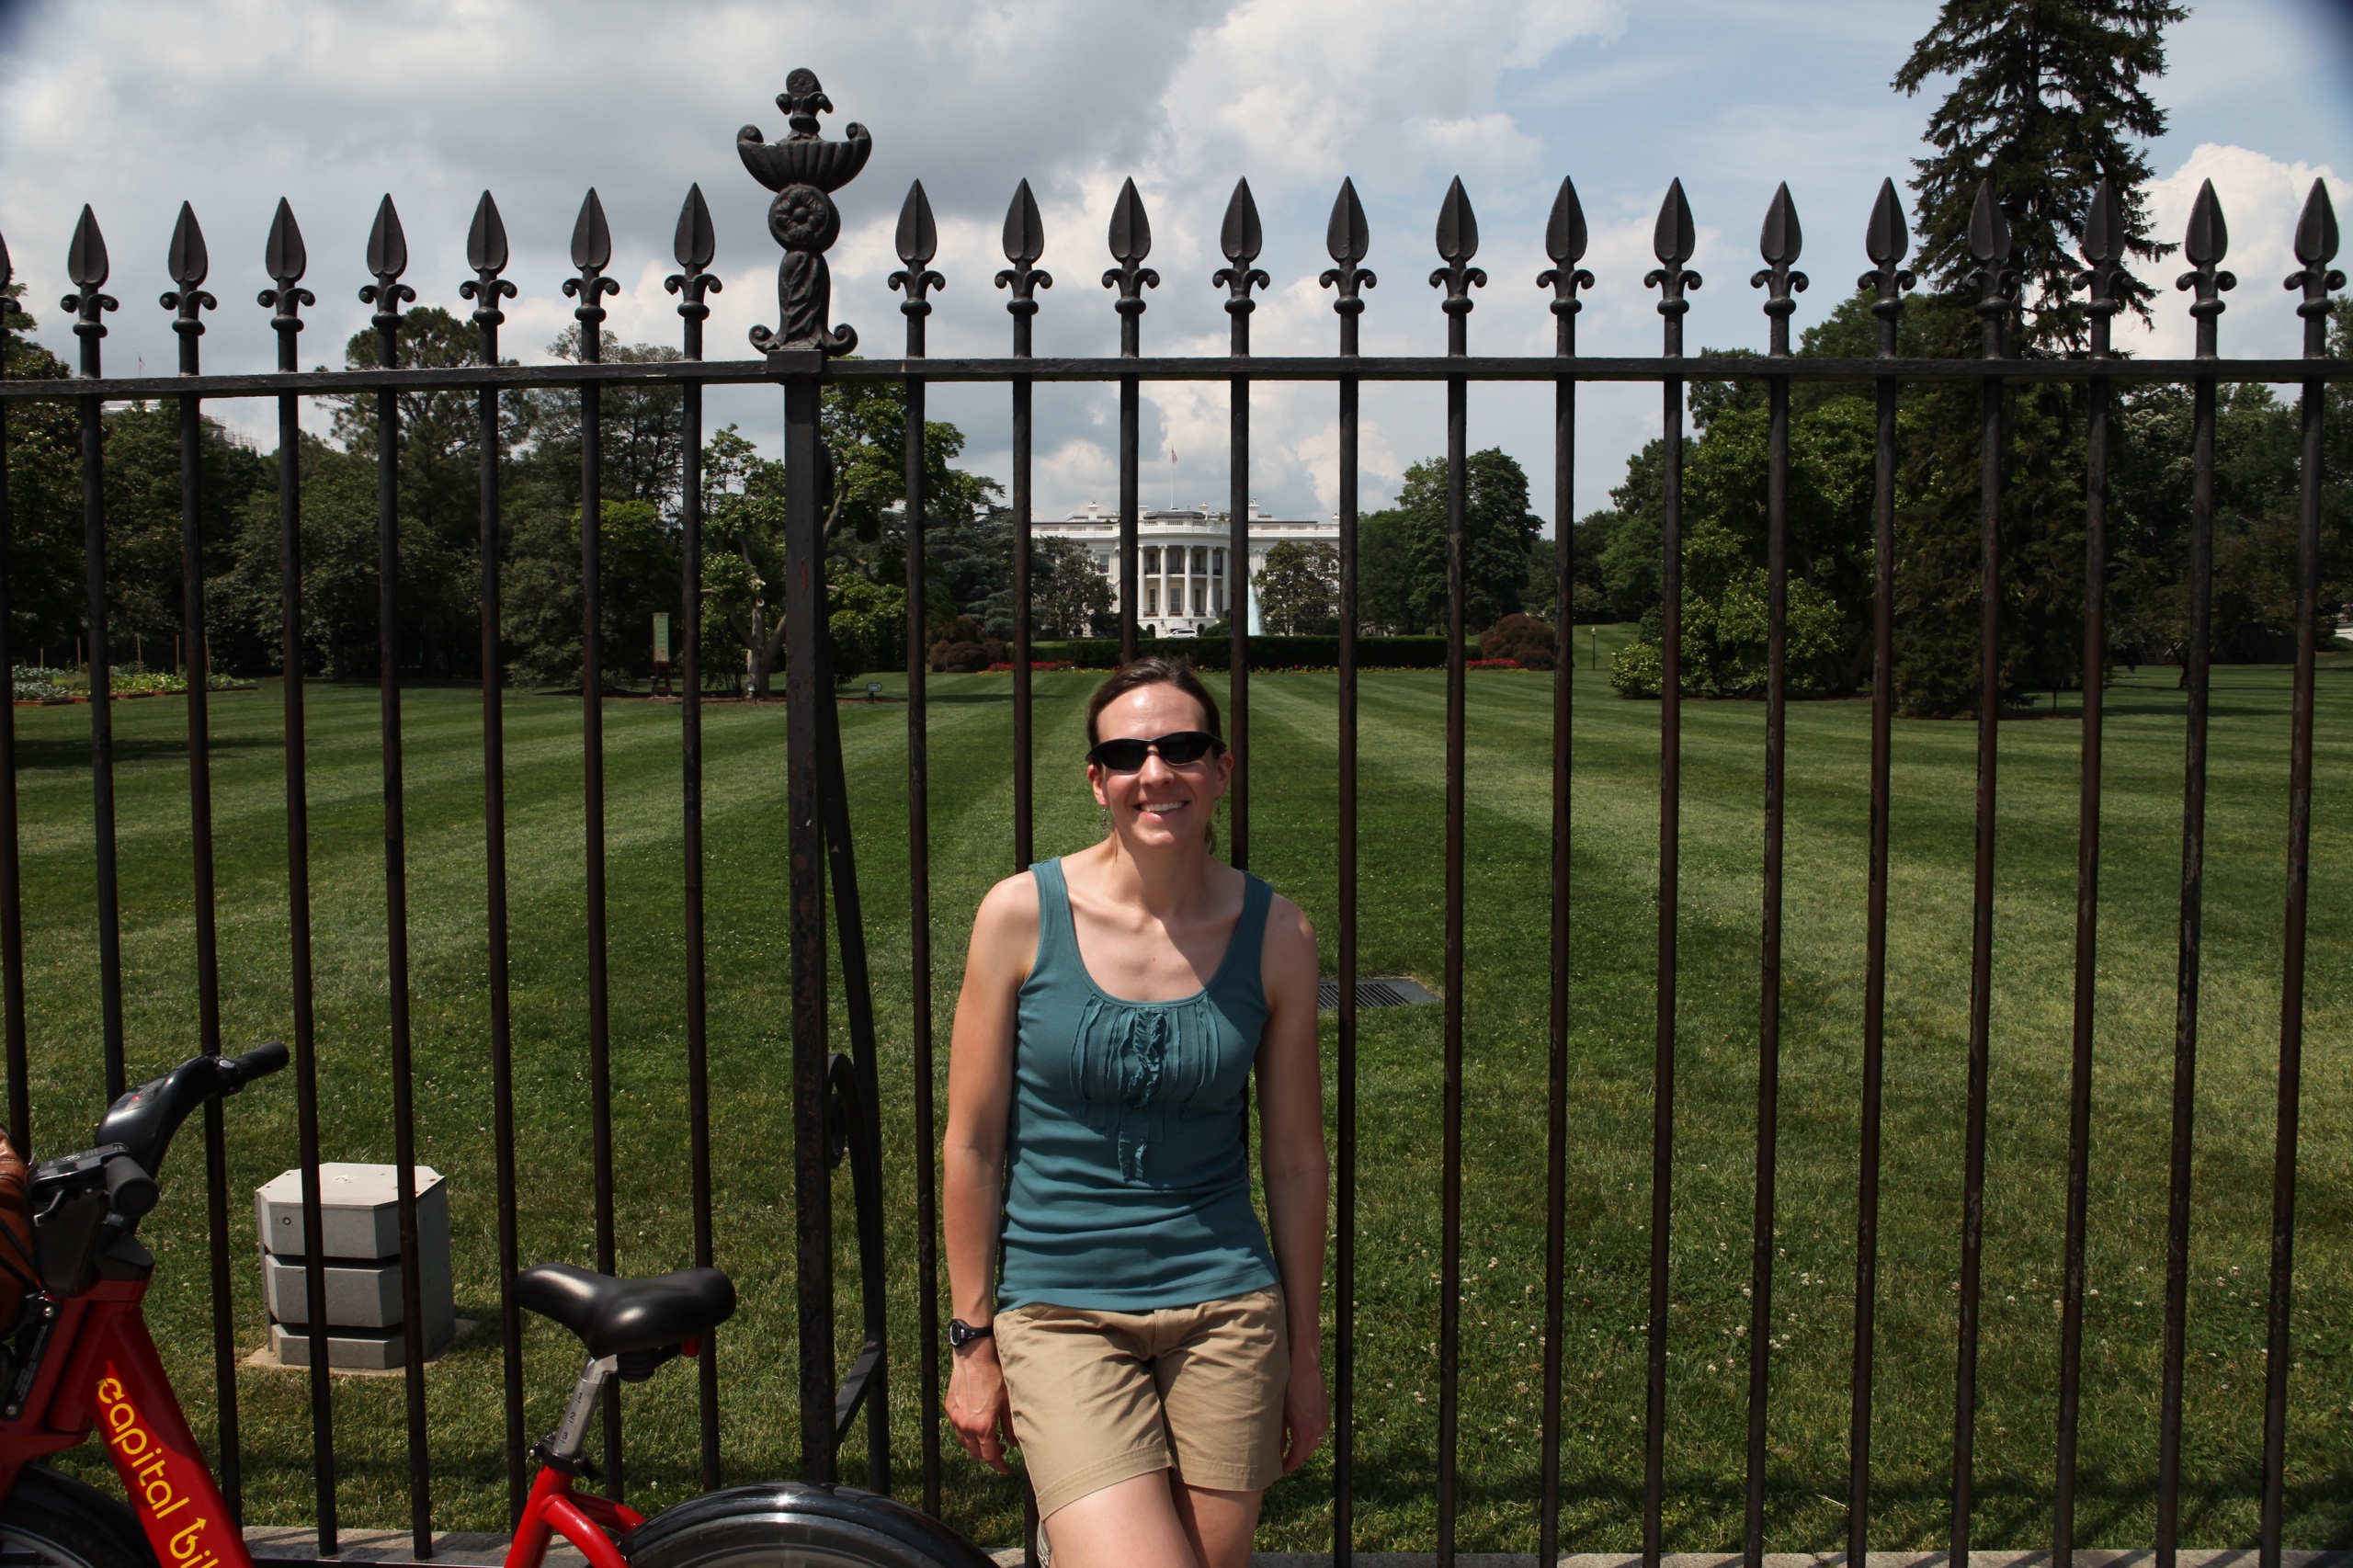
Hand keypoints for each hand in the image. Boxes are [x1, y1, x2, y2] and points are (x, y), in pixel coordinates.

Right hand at [946, 1341, 1016, 1474]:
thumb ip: (1010, 1428)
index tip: (1005, 1469)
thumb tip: (1013, 1444)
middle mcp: (966, 1425)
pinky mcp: (950, 1408)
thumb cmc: (995, 1377)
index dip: (998, 1466)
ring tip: (989, 1437)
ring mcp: (956, 1417)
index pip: (989, 1456)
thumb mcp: (1008, 1403)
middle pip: (975, 1453)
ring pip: (964, 1443)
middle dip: (988, 1455)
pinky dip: (966, 1433)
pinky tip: (976, 1424)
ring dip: (976, 1445)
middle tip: (1000, 1450)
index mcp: (983, 1426)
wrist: (975, 1357)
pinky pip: (957, 1429)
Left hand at [1279, 1361, 1329, 1474]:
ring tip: (1292, 1448)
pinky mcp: (1326, 1409)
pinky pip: (1320, 1429)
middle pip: (1308, 1451)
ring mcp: (1324, 1418)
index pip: (1297, 1457)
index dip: (1288, 1466)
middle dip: (1296, 1458)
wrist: (1303, 1365)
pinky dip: (1312, 1435)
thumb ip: (1278, 1435)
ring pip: (1316, 1441)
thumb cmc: (1287, 1386)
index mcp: (1304, 1431)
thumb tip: (1275, 1451)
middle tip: (1284, 1461)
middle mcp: (1317, 1427)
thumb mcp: (1278, 1413)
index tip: (1280, 1471)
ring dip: (1305, 1447)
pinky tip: (1302, 1431)